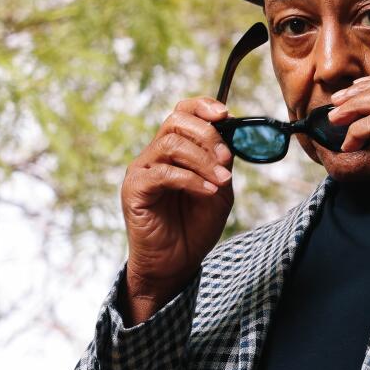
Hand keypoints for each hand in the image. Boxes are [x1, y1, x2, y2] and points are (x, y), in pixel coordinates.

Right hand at [119, 96, 234, 311]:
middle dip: (207, 135)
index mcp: (174, 150)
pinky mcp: (134, 189)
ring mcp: (142, 170)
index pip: (182, 112)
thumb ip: (222, 163)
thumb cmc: (195, 227)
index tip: (226, 115)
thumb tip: (234, 134)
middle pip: (175, 121)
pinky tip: (207, 192)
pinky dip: (190, 179)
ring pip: (170, 144)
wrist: (176, 263)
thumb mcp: (219, 190)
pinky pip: (162, 173)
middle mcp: (155, 155)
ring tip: (221, 181)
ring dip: (202, 160)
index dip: (203, 106)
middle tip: (226, 159)